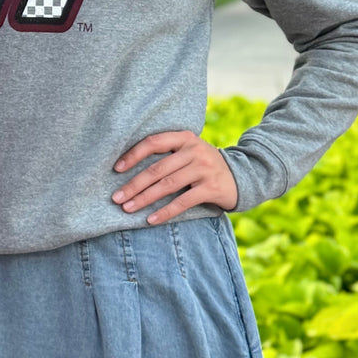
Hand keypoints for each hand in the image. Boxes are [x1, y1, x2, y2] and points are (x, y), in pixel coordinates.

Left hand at [111, 131, 237, 224]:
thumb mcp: (189, 151)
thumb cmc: (204, 165)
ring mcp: (204, 169)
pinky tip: (150, 219)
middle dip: (134, 185)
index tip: (116, 169)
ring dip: (144, 199)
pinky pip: (183, 201)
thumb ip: (167, 154)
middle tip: (116, 198)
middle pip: (157, 169)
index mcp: (184, 138)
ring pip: (167, 185)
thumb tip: (130, 169)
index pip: (153, 142)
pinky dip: (165, 212)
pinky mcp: (211, 188)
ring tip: (128, 208)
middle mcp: (194, 150)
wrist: (242, 177)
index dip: (133, 155)